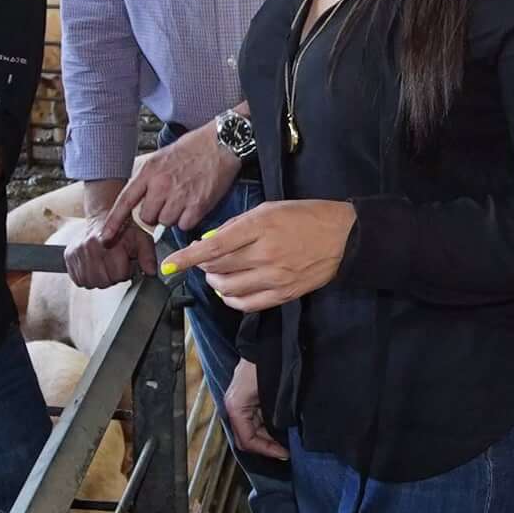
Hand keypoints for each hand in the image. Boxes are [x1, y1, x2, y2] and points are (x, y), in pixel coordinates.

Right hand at [63, 216, 153, 287]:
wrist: (104, 218)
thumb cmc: (124, 231)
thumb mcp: (142, 240)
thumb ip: (148, 256)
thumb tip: (151, 272)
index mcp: (107, 242)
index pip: (119, 274)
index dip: (126, 270)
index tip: (126, 261)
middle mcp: (88, 247)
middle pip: (104, 281)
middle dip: (113, 275)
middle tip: (116, 263)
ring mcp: (76, 252)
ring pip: (91, 283)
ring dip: (101, 278)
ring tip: (106, 264)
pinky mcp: (68, 257)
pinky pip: (79, 280)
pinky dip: (88, 277)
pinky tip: (95, 266)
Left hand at [110, 123, 242, 240]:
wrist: (222, 142)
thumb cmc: (194, 147)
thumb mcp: (162, 157)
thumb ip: (148, 178)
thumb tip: (140, 198)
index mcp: (149, 171)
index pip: (125, 200)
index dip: (114, 221)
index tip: (106, 236)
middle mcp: (161, 184)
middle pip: (147, 217)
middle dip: (156, 213)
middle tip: (169, 200)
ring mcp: (179, 196)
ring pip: (166, 222)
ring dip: (174, 216)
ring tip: (184, 197)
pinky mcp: (198, 206)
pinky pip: (185, 225)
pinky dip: (189, 219)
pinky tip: (195, 203)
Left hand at [177, 198, 354, 312]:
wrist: (344, 237)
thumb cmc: (306, 217)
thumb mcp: (269, 209)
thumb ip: (236, 226)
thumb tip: (208, 242)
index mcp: (260, 227)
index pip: (214, 247)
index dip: (187, 258)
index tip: (169, 264)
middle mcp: (265, 253)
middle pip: (218, 268)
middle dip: (203, 266)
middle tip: (203, 260)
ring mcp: (275, 277)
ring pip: (228, 288)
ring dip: (215, 283)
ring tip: (217, 275)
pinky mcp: (284, 294)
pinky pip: (247, 304)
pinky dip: (231, 299)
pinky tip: (229, 291)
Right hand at [223, 358, 282, 460]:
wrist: (267, 344)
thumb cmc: (268, 366)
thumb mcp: (272, 396)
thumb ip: (273, 418)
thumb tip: (282, 438)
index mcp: (236, 407)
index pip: (247, 440)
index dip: (266, 450)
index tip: (284, 453)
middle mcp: (234, 408)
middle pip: (247, 438)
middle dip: (266, 446)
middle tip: (286, 451)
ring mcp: (238, 404)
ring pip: (251, 431)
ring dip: (267, 438)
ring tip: (285, 442)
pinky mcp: (246, 400)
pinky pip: (254, 421)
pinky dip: (266, 428)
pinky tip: (280, 430)